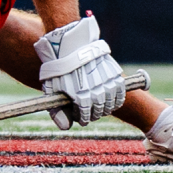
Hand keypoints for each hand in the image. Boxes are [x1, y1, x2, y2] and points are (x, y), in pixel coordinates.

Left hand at [34, 15, 124, 129]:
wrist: (71, 44)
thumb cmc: (59, 67)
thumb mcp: (52, 89)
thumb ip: (57, 110)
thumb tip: (65, 127)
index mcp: (81, 98)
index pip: (84, 117)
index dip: (80, 118)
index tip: (79, 115)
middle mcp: (97, 94)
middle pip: (99, 113)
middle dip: (92, 114)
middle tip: (88, 110)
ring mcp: (108, 85)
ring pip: (110, 105)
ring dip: (105, 108)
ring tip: (98, 104)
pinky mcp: (116, 76)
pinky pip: (120, 95)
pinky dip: (116, 99)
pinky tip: (109, 98)